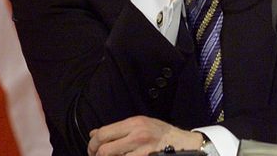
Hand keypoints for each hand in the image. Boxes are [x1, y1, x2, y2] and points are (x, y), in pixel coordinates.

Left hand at [87, 116, 202, 155]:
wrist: (184, 144)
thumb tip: (93, 134)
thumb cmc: (162, 134)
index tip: (92, 150)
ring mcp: (142, 152)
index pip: (103, 133)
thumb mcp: (141, 124)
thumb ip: (118, 129)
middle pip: (105, 150)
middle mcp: (137, 136)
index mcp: (134, 123)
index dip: (92, 144)